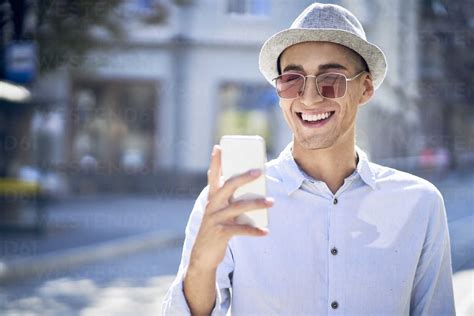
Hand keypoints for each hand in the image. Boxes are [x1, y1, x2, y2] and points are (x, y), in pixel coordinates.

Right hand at [189, 144, 273, 271]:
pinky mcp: (220, 233)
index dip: (215, 161)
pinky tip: (265, 232)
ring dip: (257, 204)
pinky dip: (254, 231)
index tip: (219, 146)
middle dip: (243, 177)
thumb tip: (258, 192)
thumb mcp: (221, 213)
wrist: (202, 255)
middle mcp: (212, 205)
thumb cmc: (217, 229)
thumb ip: (232, 202)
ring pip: (238, 207)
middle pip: (228, 186)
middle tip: (259, 171)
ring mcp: (215, 219)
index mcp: (212, 198)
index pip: (212, 176)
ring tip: (272, 202)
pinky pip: (241, 230)